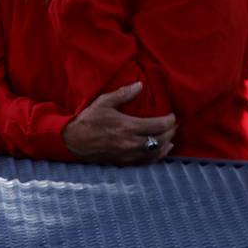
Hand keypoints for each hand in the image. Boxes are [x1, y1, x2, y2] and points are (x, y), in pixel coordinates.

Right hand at [62, 82, 176, 164]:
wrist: (74, 141)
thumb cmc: (88, 121)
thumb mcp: (103, 103)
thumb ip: (123, 94)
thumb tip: (139, 85)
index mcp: (128, 126)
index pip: (158, 125)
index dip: (169, 120)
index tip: (172, 116)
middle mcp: (132, 142)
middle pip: (161, 139)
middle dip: (170, 131)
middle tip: (173, 125)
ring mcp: (130, 154)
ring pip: (158, 151)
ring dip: (167, 143)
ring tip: (170, 136)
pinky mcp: (126, 162)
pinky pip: (149, 161)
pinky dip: (159, 155)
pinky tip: (163, 150)